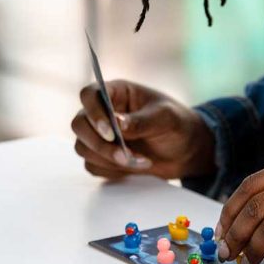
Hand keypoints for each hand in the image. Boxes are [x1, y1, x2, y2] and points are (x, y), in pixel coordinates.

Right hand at [71, 79, 215, 181]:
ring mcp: (100, 135)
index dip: (93, 112)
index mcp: (117, 93)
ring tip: (141, 162)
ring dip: (109, 160)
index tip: (111, 132)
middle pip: (79, 124)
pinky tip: (135, 166)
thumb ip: (142, 121)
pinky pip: (92, 165)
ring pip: (83, 147)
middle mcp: (103, 112)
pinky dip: (111, 170)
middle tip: (125, 155)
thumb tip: (117, 124)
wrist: (184, 151)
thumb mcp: (166, 119)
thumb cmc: (177, 125)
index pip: (89, 94)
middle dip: (100, 144)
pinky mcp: (102, 156)